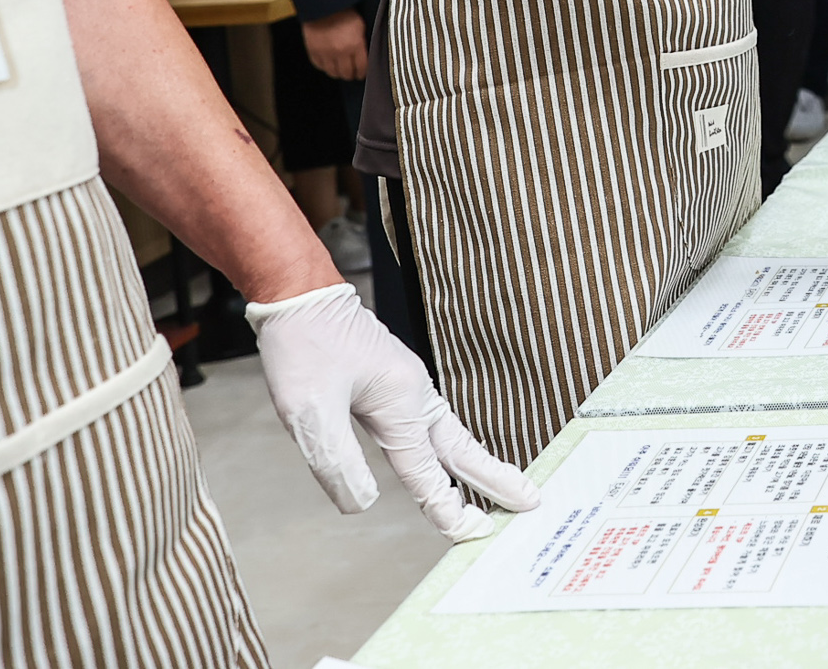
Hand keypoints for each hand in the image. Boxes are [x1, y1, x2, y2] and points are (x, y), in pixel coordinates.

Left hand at [248, 283, 539, 541]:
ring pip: (448, 436)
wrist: (298, 293)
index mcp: (401, 403)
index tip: (470, 533)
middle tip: (529, 501)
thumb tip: (362, 506)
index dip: (445, 506)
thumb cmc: (302, 346)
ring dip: (475, 464)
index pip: (426, 469)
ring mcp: (407, 386)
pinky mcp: (394, 382)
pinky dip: (448, 448)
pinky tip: (444, 455)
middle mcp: (413, 395)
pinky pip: (430, 424)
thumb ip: (337, 461)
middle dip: (494, 478)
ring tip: (499, 486)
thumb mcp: (307, 410)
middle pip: (461, 448)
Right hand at [301, 7, 367, 79]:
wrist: (324, 5)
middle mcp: (339, 52)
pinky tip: (329, 64)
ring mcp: (325, 52)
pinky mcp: (313, 51)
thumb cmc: (344, 12)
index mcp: (354, 45)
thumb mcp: (361, 27)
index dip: (362, 72)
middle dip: (351, 75)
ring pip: (332, 72)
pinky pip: (319, 66)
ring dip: (338, 73)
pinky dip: (325, 67)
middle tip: (352, 74)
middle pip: (346, 73)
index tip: (362, 73)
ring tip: (341, 70)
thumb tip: (365, 56)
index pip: (361, 67)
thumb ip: (362, 43)